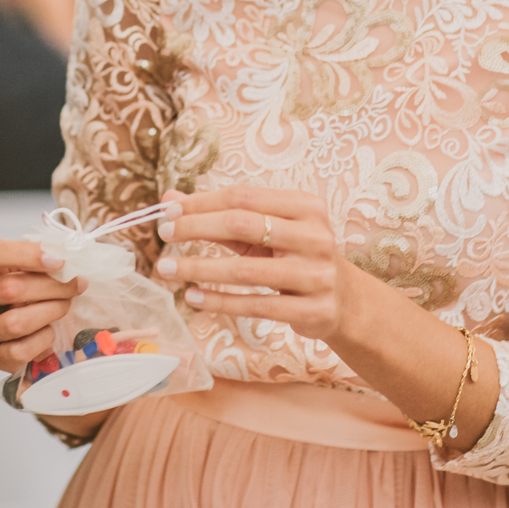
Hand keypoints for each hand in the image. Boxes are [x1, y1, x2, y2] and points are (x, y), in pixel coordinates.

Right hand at [0, 238, 83, 373]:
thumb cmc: (32, 286)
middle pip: (8, 289)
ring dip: (50, 312)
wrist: (33, 325)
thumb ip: (45, 252)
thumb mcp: (33, 263)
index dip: (24, 254)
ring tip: (64, 305)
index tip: (58, 261)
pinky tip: (49, 330)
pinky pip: (20, 350)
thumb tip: (67, 248)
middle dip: (50, 286)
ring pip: (15, 322)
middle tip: (75, 285)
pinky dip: (43, 339)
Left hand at [151, 187, 356, 342]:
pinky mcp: (312, 310)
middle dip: (196, 228)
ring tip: (167, 268)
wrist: (345, 300)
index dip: (202, 203)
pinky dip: (219, 301)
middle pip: (243, 225)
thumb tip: (169, 201)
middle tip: (164, 234)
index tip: (168, 211)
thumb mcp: (266, 230)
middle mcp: (315, 236)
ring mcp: (316, 275)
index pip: (244, 197)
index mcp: (306, 206)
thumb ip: (221, 215)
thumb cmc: (295, 257)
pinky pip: (255, 306)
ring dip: (199, 268)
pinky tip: (192, 296)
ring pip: (245, 270)